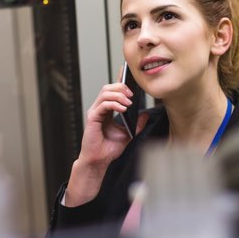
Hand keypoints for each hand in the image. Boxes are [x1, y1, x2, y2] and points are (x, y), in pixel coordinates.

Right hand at [64, 81, 148, 206]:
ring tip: (129, 102)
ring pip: (105, 93)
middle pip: (107, 88)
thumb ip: (137, 124)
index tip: (130, 78)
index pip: (112, 91)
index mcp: (106, 110)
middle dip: (121, 87)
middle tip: (132, 94)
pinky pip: (103, 105)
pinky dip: (114, 104)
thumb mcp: (128, 134)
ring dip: (119, 95)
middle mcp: (99, 109)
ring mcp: (95, 112)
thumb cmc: (109, 148)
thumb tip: (146, 114)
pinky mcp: (92, 118)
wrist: (99, 160)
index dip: (120, 82)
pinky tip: (123, 109)